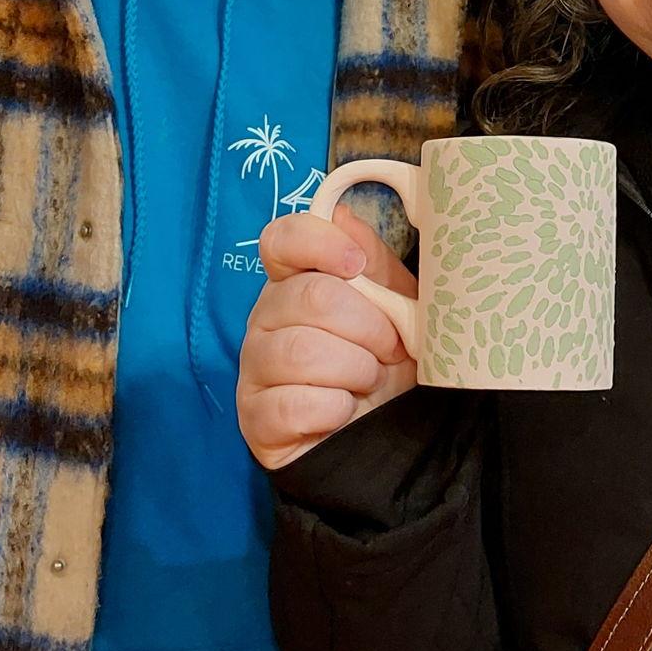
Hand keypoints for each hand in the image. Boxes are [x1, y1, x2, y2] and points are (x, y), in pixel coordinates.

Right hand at [239, 206, 417, 471]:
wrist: (387, 433)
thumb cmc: (386, 361)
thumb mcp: (397, 304)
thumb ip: (373, 261)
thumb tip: (343, 216)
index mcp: (296, 282)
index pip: (281, 240)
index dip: (318, 244)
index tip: (356, 265)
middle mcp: (265, 319)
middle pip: (309, 298)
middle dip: (367, 325)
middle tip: (390, 348)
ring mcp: (254, 369)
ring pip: (301, 351)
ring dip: (355, 368)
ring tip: (368, 380)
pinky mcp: (255, 419)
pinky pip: (293, 404)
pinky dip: (333, 408)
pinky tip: (343, 410)